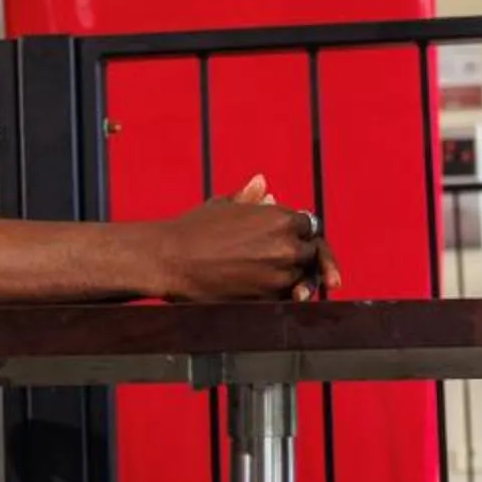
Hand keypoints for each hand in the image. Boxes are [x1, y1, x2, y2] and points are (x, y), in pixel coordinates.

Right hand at [143, 174, 341, 302]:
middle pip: (311, 253)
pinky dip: (278, 294)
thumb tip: (262, 182)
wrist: (169, 261)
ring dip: (291, 276)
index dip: (301, 232)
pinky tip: (259, 287)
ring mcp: (280, 275)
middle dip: (301, 256)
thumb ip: (249, 198)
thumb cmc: (193, 229)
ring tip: (267, 274)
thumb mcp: (223, 206)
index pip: (309, 226)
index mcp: (281, 219)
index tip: (293, 238)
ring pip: (301, 277)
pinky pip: (285, 297)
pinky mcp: (267, 299)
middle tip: (285, 260)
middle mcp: (287, 246)